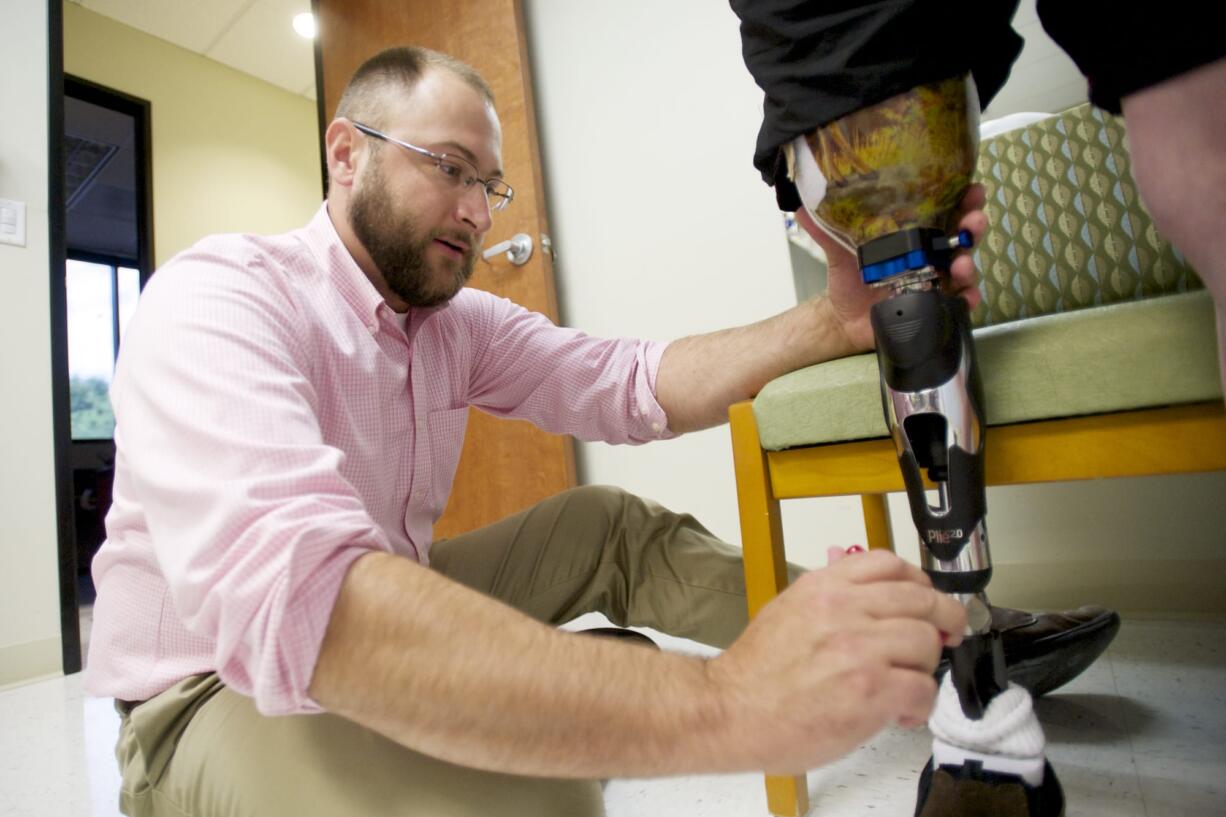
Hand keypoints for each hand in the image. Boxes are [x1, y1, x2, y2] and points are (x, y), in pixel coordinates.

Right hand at [706, 550, 965, 774]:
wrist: (729, 710)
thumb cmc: (756, 673)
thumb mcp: (789, 610)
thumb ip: (831, 597)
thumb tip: (871, 592)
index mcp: (824, 587)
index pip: (891, 564)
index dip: (919, 581)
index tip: (926, 599)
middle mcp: (844, 609)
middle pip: (922, 601)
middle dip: (943, 621)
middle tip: (946, 637)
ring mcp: (859, 649)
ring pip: (927, 643)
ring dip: (925, 668)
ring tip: (906, 685)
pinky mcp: (871, 690)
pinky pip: (924, 689)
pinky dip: (920, 705)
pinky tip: (901, 713)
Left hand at [797, 184, 988, 352]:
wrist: (842, 318)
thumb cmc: (850, 278)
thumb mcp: (839, 250)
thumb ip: (825, 228)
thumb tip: (801, 204)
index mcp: (914, 233)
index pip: (946, 209)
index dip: (964, 197)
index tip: (972, 187)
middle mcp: (931, 254)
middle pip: (963, 235)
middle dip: (974, 225)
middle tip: (973, 221)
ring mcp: (937, 281)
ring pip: (965, 268)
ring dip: (970, 264)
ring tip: (961, 264)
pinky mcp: (936, 306)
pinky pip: (958, 303)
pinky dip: (967, 299)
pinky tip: (966, 296)